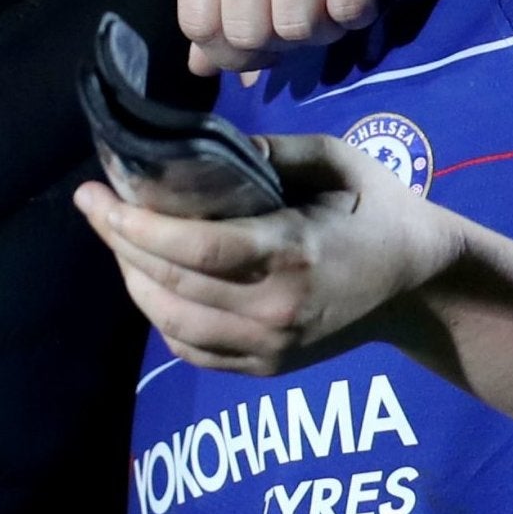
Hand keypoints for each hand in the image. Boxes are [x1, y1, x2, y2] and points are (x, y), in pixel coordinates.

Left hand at [73, 135, 460, 374]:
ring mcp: (272, 344)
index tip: (100, 195)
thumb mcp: (335, 161)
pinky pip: (192, 349)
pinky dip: (160, 316)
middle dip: (119, 242)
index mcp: (295, 252)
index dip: (139, 227)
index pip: (198, 248)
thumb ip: (269, 152)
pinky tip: (148, 279)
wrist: (420, 285)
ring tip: (115, 239)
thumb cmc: (377, 209)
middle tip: (92, 204)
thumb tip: (199, 148)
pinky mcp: (267, 365)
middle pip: (174, 283)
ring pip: (173, 322)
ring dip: (132, 279)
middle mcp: (278, 308)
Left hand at [177, 0, 435, 75]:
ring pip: (299, 25)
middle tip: (302, 22)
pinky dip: (358, 14)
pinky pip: (349, 6)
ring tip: (332, 3)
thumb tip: (201, 67)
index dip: (227, 53)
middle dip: (279, 47)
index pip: (196, 19)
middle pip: (248, 30)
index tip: (257, 46)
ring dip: (323, 31)